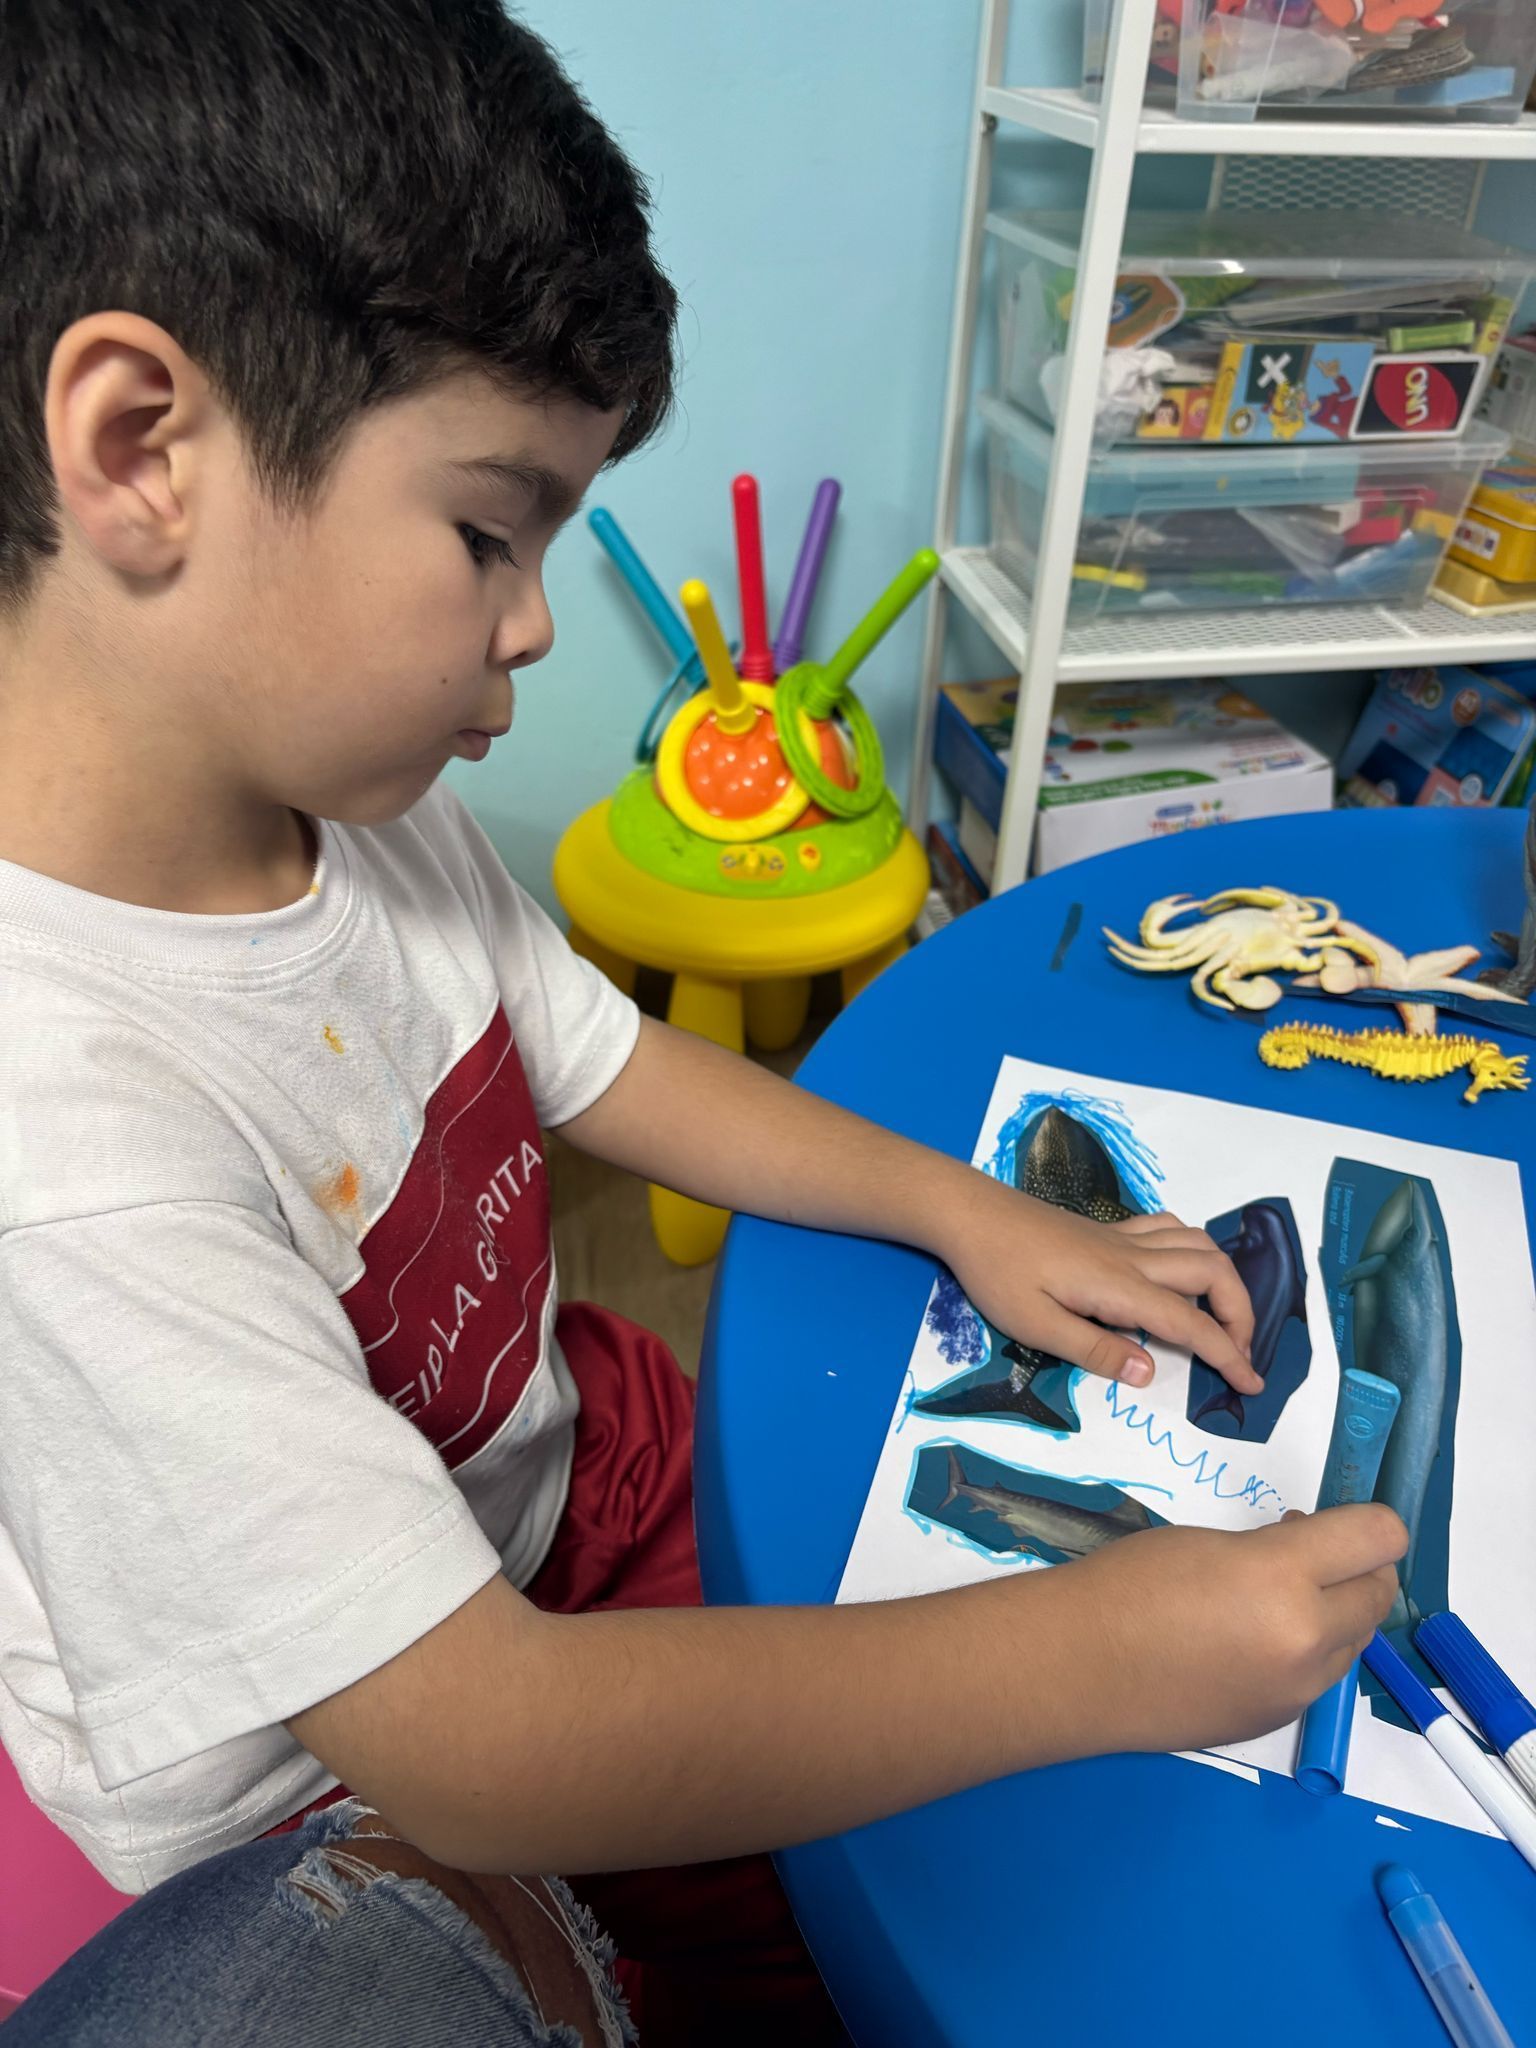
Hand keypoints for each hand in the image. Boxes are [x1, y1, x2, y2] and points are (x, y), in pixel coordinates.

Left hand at [940, 1170, 1259, 1392]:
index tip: (1251, 1385)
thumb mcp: (1035, 1325)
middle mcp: (1133, 1257)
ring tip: (1222, 1315)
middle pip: (1213, 1273)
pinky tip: (1182, 1270)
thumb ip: (1094, 1350)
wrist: (971, 1214)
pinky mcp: (1108, 1229)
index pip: (1191, 1324)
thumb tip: (1149, 1372)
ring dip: (1224, 1279)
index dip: (1228, 1355)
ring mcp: (1123, 1238)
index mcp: (1119, 1288)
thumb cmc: (997, 1272)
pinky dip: (1194, 1248)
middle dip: (1241, 1313)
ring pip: (1198, 1243)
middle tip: (1239, 1352)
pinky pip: (1170, 1228)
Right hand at [1042, 1504, 1406, 1757]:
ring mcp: (1297, 1690)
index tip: (1346, 1519)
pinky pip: (1318, 1677)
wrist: (1078, 1668)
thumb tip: (1312, 1558)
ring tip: (1272, 1600)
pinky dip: (1304, 1652)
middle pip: (1378, 1593)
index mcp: (1283, 1577)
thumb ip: (1277, 1549)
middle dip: (1358, 1567)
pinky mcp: (1279, 1721)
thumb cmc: (1129, 1585)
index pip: (1379, 1539)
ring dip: (1335, 1612)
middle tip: (1307, 1553)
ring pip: (1355, 1640)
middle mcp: (1306, 1639)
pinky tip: (1248, 1642)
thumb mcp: (1212, 1542)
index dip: (1373, 1523)